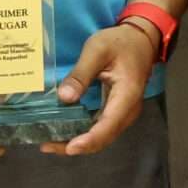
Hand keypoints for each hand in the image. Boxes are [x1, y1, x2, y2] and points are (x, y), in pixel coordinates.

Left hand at [42, 20, 159, 155]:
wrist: (140, 40)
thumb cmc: (120, 42)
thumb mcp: (97, 49)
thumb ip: (81, 74)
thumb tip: (65, 97)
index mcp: (127, 96)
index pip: (108, 125)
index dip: (89, 140)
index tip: (69, 147)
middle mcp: (128, 111)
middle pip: (103, 138)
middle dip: (76, 146)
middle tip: (47, 146)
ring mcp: (123, 113)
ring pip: (101, 137)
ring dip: (78, 142)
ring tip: (50, 143)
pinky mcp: (116, 112)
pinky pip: (100, 128)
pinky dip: (82, 133)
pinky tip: (64, 132)